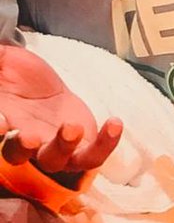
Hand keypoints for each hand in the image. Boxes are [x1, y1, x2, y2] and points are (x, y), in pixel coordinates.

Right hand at [0, 44, 121, 178]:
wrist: (42, 86)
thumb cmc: (16, 76)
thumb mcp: (4, 62)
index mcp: (1, 123)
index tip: (2, 122)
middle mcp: (22, 143)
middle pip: (16, 155)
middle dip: (21, 148)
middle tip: (28, 138)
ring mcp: (52, 150)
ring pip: (55, 160)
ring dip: (63, 147)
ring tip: (73, 127)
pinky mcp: (80, 149)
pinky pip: (93, 156)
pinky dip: (105, 145)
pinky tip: (114, 123)